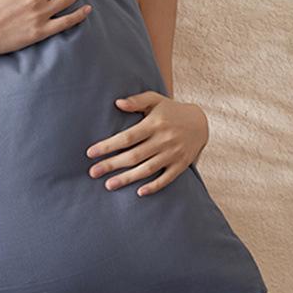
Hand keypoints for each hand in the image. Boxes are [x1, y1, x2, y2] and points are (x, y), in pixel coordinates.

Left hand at [85, 91, 208, 195]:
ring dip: (127, 178)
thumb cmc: (171, 110)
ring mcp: (173, 154)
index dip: (108, 146)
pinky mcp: (181, 165)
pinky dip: (154, 186)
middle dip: (112, 165)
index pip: (127, 137)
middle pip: (133, 156)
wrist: (201, 122)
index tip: (91, 153)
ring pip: (147, 169)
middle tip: (92, 173)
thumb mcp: (155, 100)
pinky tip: (139, 192)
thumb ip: (136, 101)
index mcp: (154, 124)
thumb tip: (117, 103)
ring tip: (108, 185)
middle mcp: (163, 140)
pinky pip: (166, 179)